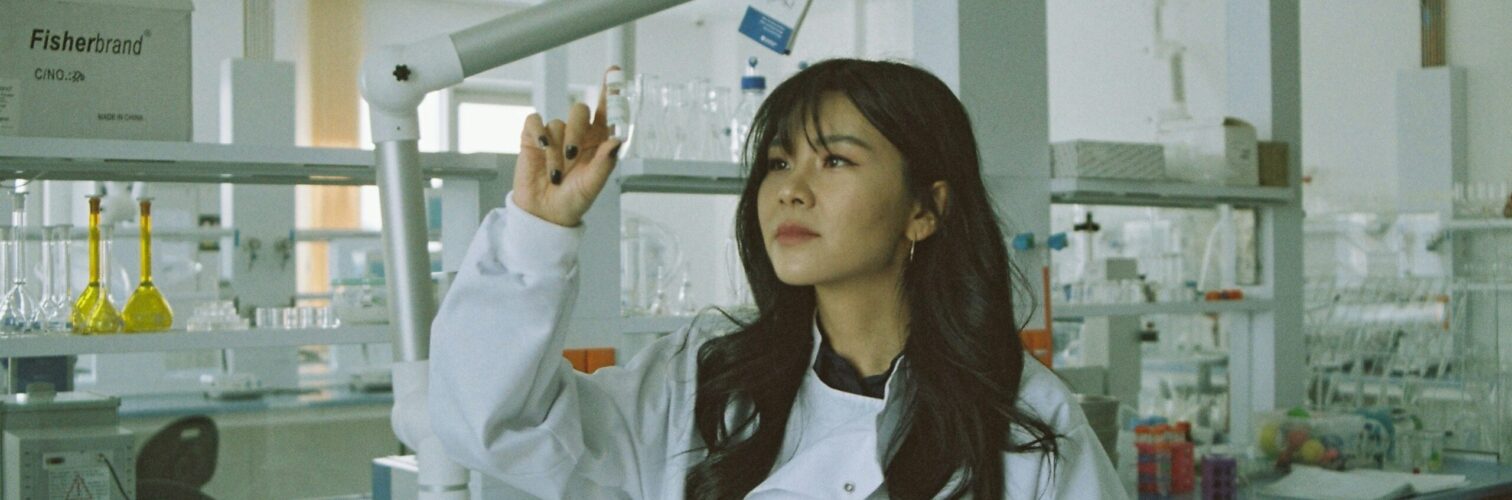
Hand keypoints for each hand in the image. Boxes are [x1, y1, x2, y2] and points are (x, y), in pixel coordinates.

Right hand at [511, 66, 623, 227]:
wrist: (545, 213)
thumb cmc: (573, 199)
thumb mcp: (593, 185)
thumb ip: (605, 162)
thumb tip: (618, 140)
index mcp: (597, 142)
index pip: (605, 110)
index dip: (610, 91)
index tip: (614, 71)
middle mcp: (578, 135)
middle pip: (580, 111)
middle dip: (578, 131)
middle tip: (573, 156)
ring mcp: (555, 135)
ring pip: (559, 122)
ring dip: (557, 151)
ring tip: (556, 173)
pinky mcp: (533, 138)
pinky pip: (536, 122)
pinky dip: (539, 133)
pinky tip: (541, 148)